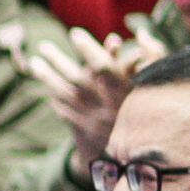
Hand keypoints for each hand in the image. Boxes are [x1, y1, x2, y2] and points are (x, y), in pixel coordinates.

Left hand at [23, 24, 163, 176]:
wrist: (145, 157)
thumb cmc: (156, 110)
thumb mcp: (157, 85)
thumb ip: (154, 56)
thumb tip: (133, 35)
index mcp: (127, 93)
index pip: (104, 67)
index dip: (89, 49)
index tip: (75, 33)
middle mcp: (107, 107)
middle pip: (76, 79)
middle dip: (58, 60)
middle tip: (43, 45)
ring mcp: (93, 120)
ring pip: (64, 95)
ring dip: (47, 77)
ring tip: (33, 63)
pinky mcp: (83, 130)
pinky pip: (62, 111)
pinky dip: (54, 97)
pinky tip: (46, 86)